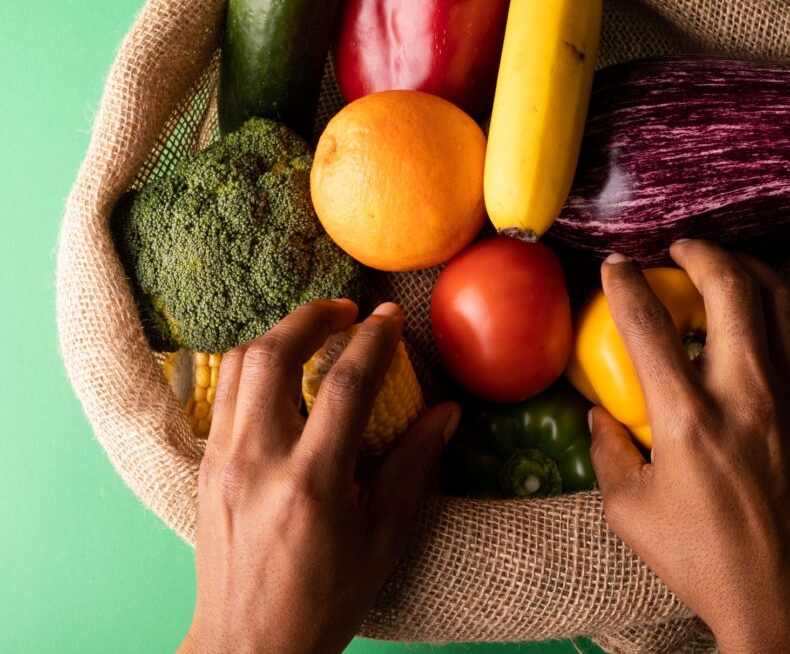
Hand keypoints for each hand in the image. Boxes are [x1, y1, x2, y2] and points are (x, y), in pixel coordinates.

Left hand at [179, 300, 459, 653]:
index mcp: (312, 483)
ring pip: (240, 367)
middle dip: (314, 317)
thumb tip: (446, 414)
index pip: (346, 385)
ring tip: (315, 331)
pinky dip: (254, 367)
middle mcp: (258, 461)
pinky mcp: (204, 468)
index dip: (374, 340)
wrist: (247, 646)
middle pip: (275, 355)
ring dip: (279, 335)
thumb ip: (414, 468)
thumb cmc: (324, 600)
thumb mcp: (383, 539)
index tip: (392, 318)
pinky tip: (281, 371)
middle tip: (347, 308)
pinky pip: (223, 395)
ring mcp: (223, 462)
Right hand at [589, 240, 789, 653]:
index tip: (615, 266)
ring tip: (725, 267)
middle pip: (729, 287)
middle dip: (699, 252)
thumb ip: (609, 453)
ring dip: (748, 269)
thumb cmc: (705, 560)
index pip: (648, 326)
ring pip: (780, 298)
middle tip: (680, 250)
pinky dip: (788, 305)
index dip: (625, 284)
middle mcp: (747, 395)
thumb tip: (599, 416)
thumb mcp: (631, 512)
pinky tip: (771, 309)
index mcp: (689, 421)